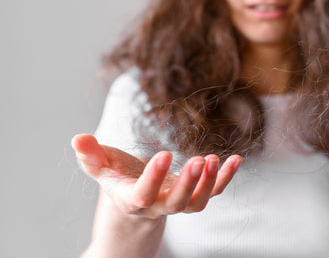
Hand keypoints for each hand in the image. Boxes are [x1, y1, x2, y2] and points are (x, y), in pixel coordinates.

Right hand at [71, 134, 241, 219]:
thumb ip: (91, 156)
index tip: (164, 153)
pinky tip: (236, 159)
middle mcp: (158, 205)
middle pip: (176, 203)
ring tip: (215, 159)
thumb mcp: (102, 168)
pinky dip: (226, 178)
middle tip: (199, 161)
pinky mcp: (194, 196)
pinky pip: (214, 192)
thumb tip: (77, 139)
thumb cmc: (118, 179)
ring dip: (210, 183)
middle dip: (188, 184)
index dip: (153, 178)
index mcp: (132, 199)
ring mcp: (178, 203)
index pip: (143, 195)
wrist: (135, 200)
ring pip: (197, 202)